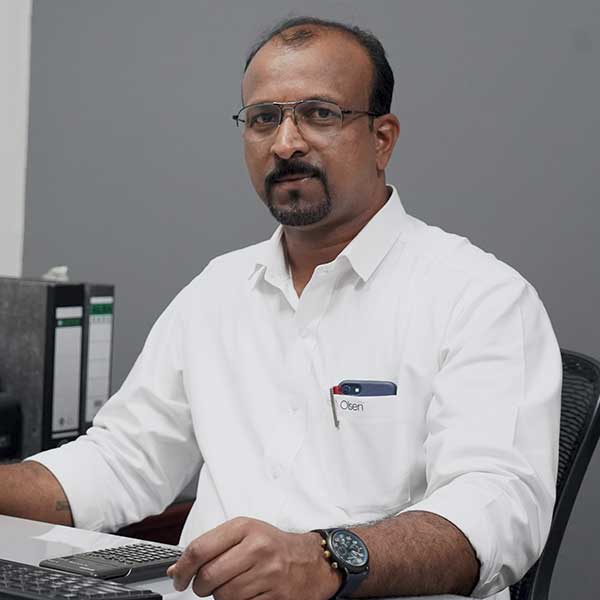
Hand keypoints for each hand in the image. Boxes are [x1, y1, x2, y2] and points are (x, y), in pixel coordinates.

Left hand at [167, 516, 341, 599]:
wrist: (311, 561)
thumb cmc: (273, 546)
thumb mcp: (246, 533)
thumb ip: (212, 545)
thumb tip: (178, 568)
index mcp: (245, 528)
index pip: (201, 549)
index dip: (183, 567)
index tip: (179, 576)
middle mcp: (257, 548)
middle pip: (209, 576)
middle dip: (200, 586)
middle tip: (203, 585)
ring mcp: (267, 573)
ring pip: (223, 596)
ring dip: (220, 596)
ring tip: (231, 586)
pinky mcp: (274, 596)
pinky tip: (245, 593)